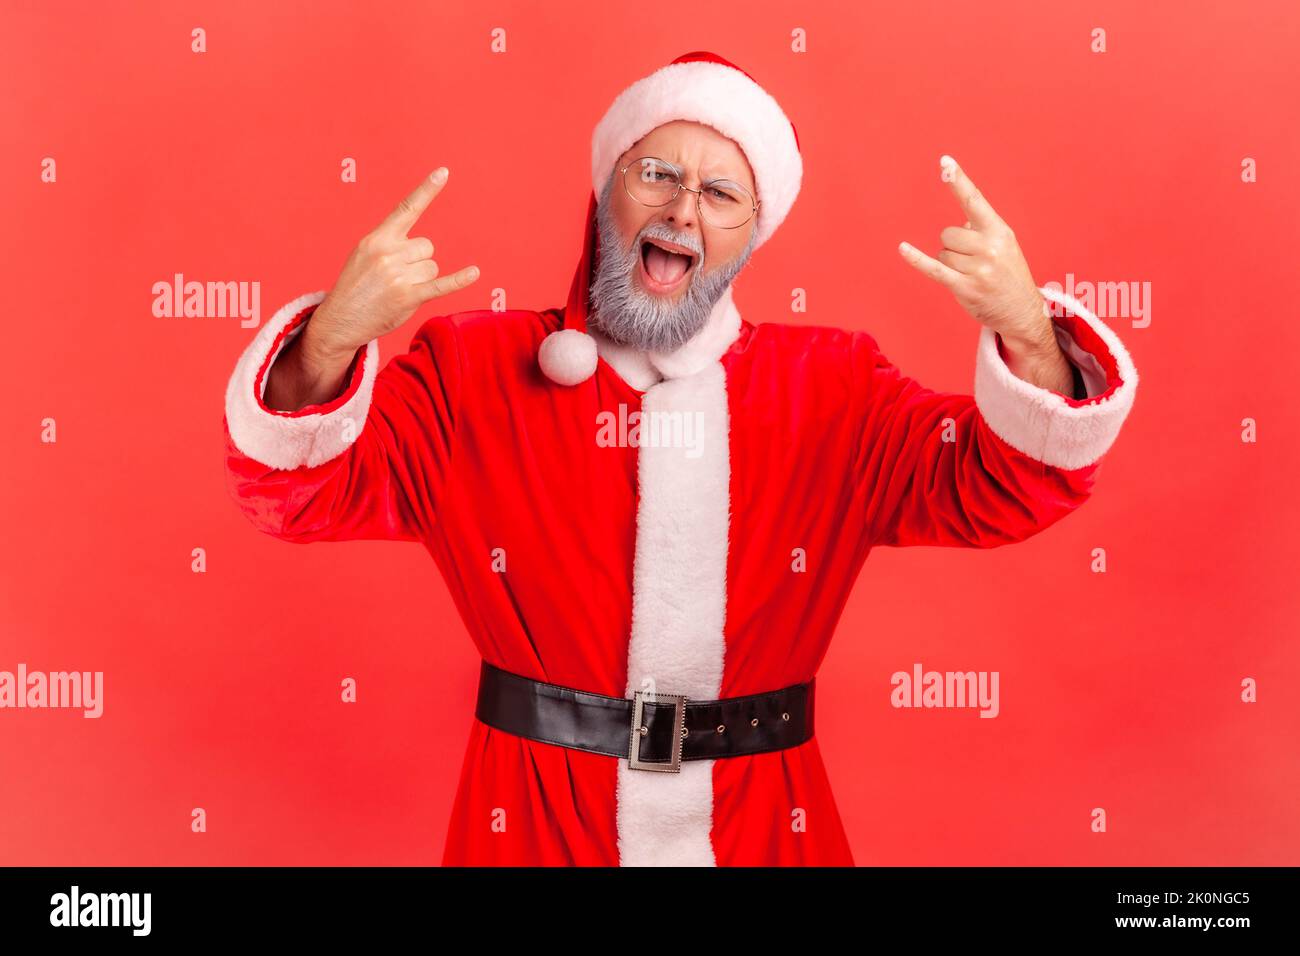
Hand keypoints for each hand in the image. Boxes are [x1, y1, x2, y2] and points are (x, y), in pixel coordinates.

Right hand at [303, 168, 481, 360]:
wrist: (340, 319)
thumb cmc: (356, 287)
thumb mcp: (365, 255)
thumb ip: (390, 243)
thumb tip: (423, 247)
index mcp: (377, 239)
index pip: (406, 209)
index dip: (427, 190)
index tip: (444, 172)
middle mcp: (388, 253)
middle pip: (427, 248)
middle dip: (418, 262)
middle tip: (396, 278)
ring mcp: (398, 275)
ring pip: (432, 267)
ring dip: (422, 280)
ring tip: (398, 290)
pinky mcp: (408, 297)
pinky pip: (441, 285)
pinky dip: (459, 280)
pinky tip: (475, 272)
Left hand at [897, 155, 1052, 353]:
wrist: (1022, 311)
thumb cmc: (1008, 275)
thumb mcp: (1003, 246)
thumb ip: (980, 231)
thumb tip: (957, 228)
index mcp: (1000, 231)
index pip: (974, 200)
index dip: (958, 181)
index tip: (945, 161)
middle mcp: (990, 247)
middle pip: (948, 234)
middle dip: (954, 247)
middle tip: (973, 264)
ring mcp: (978, 268)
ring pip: (943, 254)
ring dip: (951, 265)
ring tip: (972, 276)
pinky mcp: (965, 287)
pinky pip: (934, 269)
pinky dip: (916, 259)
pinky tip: (903, 249)